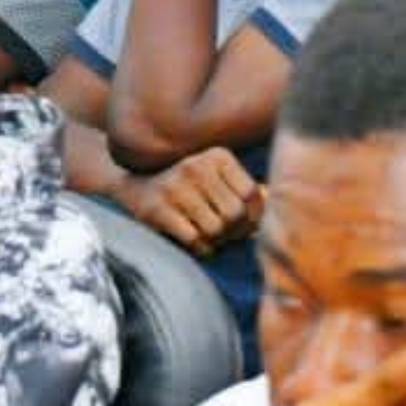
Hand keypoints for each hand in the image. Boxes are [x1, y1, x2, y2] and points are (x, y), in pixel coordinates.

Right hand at [119, 148, 261, 254]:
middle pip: (235, 214)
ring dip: (216, 241)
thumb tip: (271, 211)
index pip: (252, 193)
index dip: (254, 216)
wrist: (135, 183)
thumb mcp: (215, 178)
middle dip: (234, 232)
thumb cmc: (187, 185)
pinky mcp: (157, 208)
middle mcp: (197, 166)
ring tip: (210, 238)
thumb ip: (243, 191)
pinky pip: (193, 239)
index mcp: (218, 157)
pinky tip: (196, 243)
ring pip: (215, 229)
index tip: (245, 225)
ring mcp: (176, 187)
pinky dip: (200, 248)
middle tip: (226, 235)